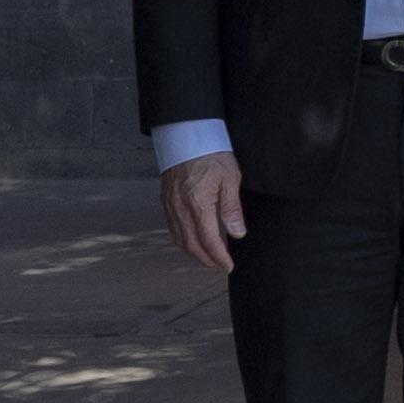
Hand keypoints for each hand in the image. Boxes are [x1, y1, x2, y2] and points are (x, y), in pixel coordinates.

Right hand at [161, 154, 245, 274]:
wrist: (188, 136)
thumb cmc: (211, 154)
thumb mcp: (230, 179)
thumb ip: (232, 209)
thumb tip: (237, 233)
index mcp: (198, 205)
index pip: (209, 240)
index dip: (219, 257)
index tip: (228, 266)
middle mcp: (180, 209)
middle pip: (191, 245)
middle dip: (206, 260)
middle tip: (220, 266)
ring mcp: (170, 206)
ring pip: (179, 239)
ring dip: (194, 253)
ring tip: (208, 258)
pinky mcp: (166, 201)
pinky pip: (172, 228)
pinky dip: (183, 240)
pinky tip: (193, 241)